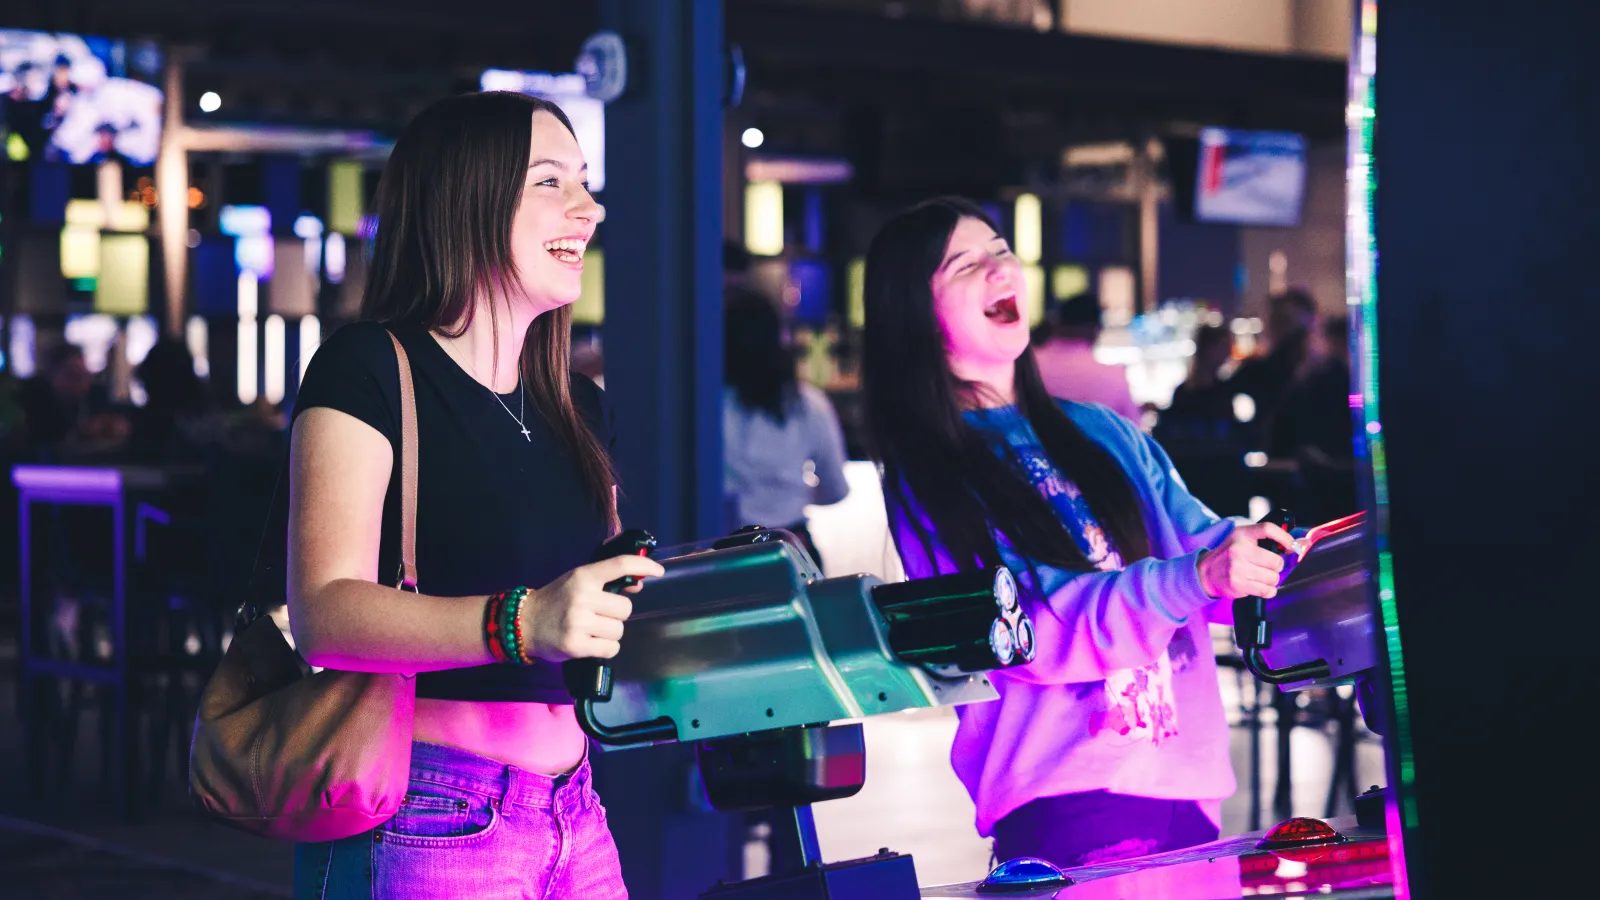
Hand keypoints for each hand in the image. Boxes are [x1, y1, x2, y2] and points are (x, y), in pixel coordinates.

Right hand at [519, 554, 664, 661]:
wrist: (523, 623)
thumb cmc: (556, 600)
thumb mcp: (577, 582)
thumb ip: (606, 581)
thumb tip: (639, 583)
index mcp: (583, 577)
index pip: (620, 565)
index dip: (643, 565)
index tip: (659, 571)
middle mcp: (582, 597)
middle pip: (625, 608)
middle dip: (616, 614)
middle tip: (598, 615)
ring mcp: (578, 622)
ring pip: (619, 630)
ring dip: (610, 633)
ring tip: (591, 630)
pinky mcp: (576, 646)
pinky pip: (611, 648)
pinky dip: (605, 648)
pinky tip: (591, 643)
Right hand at [1198, 523, 1295, 600]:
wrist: (1207, 572)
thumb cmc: (1229, 554)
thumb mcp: (1243, 539)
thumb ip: (1267, 539)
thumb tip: (1299, 544)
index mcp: (1242, 535)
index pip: (1268, 529)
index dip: (1285, 537)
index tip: (1293, 546)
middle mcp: (1239, 550)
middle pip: (1276, 561)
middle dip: (1276, 566)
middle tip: (1267, 566)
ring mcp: (1238, 568)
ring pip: (1273, 578)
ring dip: (1271, 579)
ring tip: (1260, 576)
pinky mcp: (1239, 585)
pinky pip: (1266, 590)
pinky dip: (1268, 590)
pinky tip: (1259, 585)